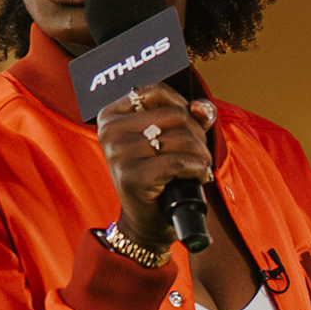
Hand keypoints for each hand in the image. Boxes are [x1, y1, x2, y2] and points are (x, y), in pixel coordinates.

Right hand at [94, 85, 215, 248]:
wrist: (150, 218)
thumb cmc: (162, 173)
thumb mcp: (174, 138)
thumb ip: (192, 116)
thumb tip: (201, 106)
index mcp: (112, 115)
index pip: (155, 91)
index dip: (183, 105)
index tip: (190, 124)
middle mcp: (110, 131)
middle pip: (175, 115)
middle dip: (198, 135)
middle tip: (197, 153)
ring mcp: (118, 154)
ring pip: (182, 139)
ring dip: (201, 155)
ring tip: (197, 166)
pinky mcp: (131, 176)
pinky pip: (179, 162)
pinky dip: (197, 169)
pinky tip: (196, 177)